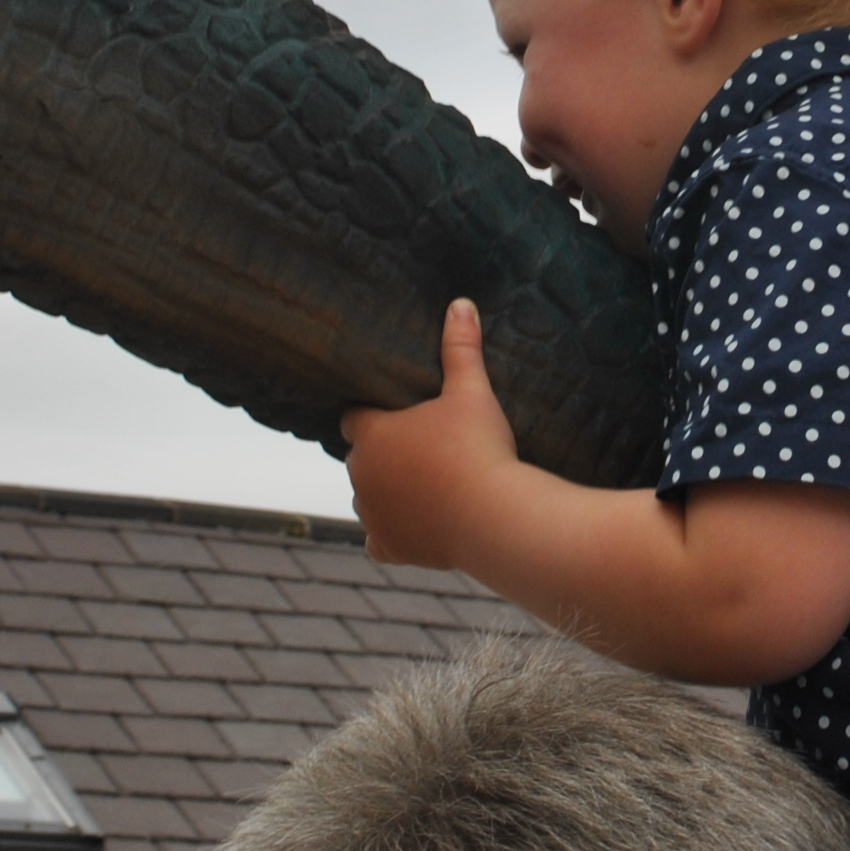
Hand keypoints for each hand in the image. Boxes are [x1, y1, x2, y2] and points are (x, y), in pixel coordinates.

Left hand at [344, 300, 522, 572]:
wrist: (495, 517)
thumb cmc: (479, 449)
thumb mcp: (472, 392)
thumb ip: (461, 348)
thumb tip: (460, 303)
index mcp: (372, 434)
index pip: (354, 417)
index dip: (374, 415)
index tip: (397, 416)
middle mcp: (360, 474)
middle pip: (362, 459)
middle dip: (383, 455)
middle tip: (420, 451)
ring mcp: (371, 514)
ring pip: (368, 499)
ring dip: (387, 493)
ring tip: (423, 487)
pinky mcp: (388, 547)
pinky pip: (379, 540)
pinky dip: (393, 535)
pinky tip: (414, 526)